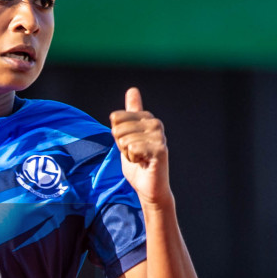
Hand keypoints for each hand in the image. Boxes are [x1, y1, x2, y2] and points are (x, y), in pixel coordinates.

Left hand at [110, 87, 171, 207]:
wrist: (148, 188)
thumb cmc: (138, 164)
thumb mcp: (127, 137)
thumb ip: (128, 116)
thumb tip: (133, 89)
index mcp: (147, 118)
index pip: (116, 118)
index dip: (116, 136)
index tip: (129, 146)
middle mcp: (155, 123)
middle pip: (118, 129)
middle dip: (121, 146)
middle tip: (135, 155)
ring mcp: (159, 135)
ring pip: (125, 140)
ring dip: (128, 155)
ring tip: (140, 160)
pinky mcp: (160, 148)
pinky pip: (133, 148)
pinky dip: (133, 160)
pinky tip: (144, 163)